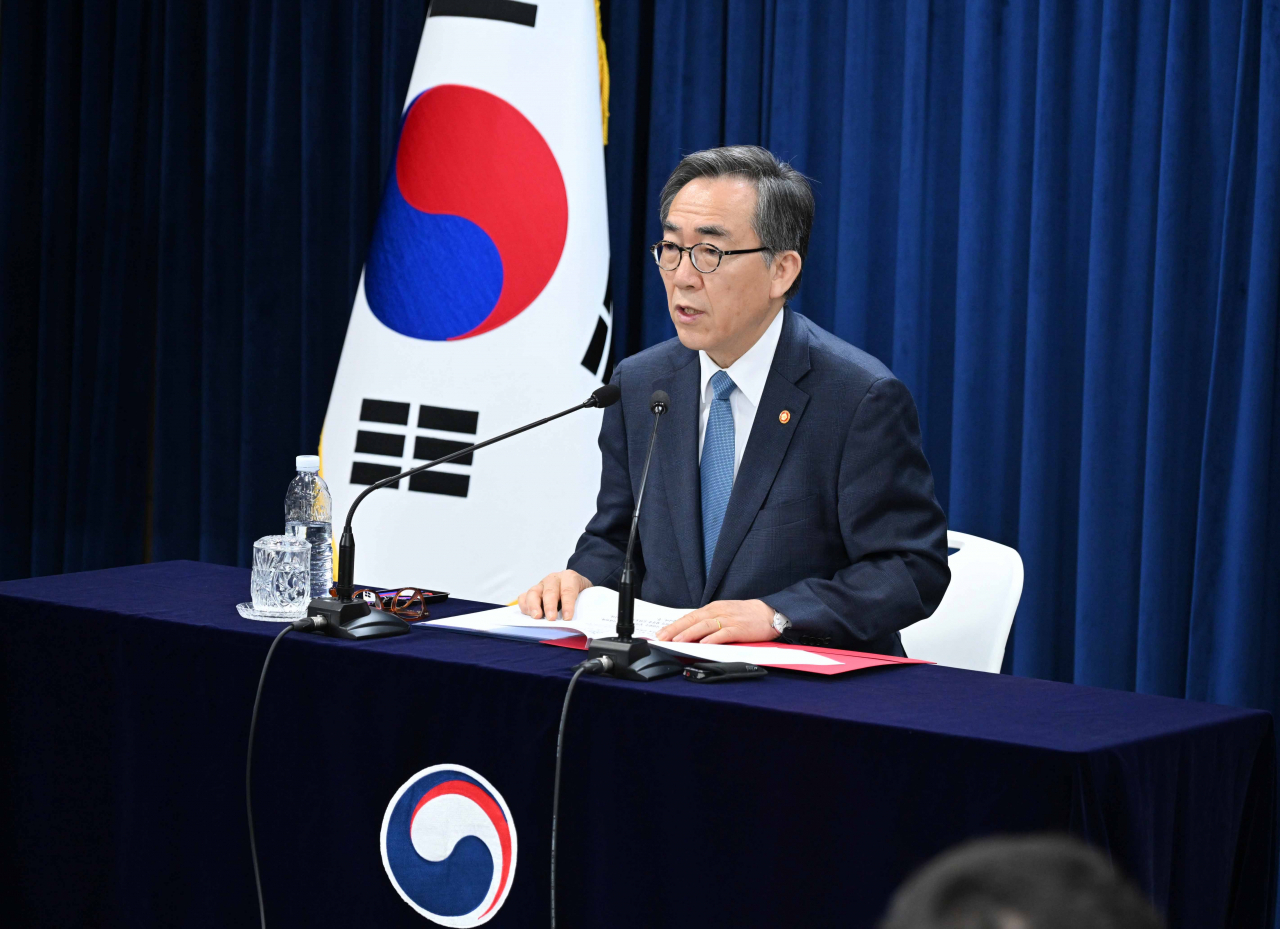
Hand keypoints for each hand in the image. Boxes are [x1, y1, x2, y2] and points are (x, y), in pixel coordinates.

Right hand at [518, 570, 592, 620]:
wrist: (577, 587)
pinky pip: (524, 597)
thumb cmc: (582, 593)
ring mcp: (542, 585)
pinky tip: (528, 614)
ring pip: (534, 592)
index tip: (567, 618)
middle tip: (551, 618)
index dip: (567, 604)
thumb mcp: (588, 596)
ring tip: (536, 617)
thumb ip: (585, 605)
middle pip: (550, 590)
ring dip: (534, 605)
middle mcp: (554, 579)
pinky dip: (524, 605)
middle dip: (550, 605)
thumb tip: (583, 620)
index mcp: (569, 577)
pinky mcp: (533, 592)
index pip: (568, 590)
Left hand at [656, 599, 777, 643]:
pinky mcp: (739, 628)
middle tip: (662, 638)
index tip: (660, 634)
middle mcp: (718, 612)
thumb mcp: (724, 614)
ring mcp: (728, 619)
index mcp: (713, 608)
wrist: (770, 613)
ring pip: (704, 626)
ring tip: (677, 641)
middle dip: (675, 630)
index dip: (674, 625)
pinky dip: (712, 638)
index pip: (689, 617)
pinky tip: (703, 643)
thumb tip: (690, 635)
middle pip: (692, 620)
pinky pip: (723, 633)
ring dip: (689, 633)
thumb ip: (708, 622)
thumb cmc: (746, 616)